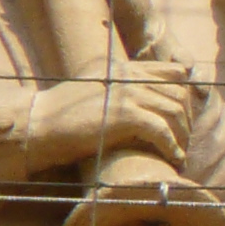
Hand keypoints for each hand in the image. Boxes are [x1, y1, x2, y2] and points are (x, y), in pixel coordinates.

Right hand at [24, 59, 190, 170]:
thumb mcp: (98, 91)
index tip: (187, 116)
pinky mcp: (123, 114)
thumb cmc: (64, 115)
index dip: (186, 94)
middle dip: (187, 119)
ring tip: (180, 152)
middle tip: (184, 140)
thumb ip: (122, 88)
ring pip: (174, 111)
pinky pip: (161, 130)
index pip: (172, 72)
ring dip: (182, 135)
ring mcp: (126, 93)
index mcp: (123, 68)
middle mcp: (128, 75)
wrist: (37, 125)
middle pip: (179, 94)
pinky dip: (171, 146)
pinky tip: (173, 158)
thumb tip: (150, 104)